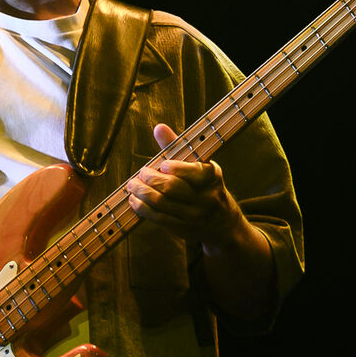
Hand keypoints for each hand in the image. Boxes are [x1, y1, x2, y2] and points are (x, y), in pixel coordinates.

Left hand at [125, 123, 247, 251]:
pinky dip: (142, 208)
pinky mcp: (183, 229)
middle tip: (141, 173)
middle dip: (151, 179)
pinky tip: (134, 200)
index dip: (176, 168)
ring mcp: (194, 216)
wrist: (222, 223)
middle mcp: (206, 198)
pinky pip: (157, 218)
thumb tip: (158, 127)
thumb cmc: (204, 186)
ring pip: (162, 203)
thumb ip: (178, 146)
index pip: (195, 172)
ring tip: (132, 185)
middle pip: (172, 188)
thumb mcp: (199, 165)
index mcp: (212, 177)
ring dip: (142, 192)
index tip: (163, 164)